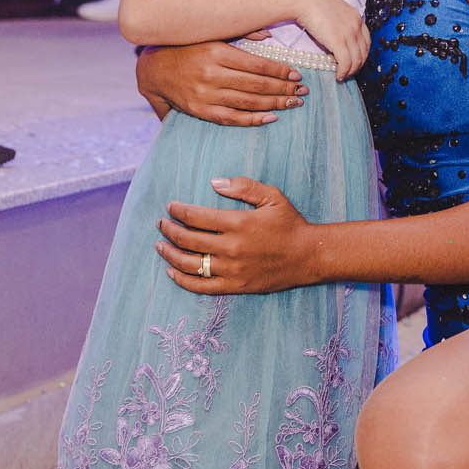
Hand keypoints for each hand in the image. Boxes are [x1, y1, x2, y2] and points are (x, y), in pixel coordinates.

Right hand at [136, 42, 307, 125]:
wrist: (154, 69)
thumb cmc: (188, 48)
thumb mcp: (212, 34)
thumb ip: (240, 33)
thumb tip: (268, 34)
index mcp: (217, 53)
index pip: (258, 65)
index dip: (281, 71)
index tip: (298, 74)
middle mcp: (212, 75)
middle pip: (257, 85)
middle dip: (284, 89)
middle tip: (303, 91)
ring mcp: (206, 95)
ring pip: (248, 102)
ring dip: (275, 104)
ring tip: (294, 103)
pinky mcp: (200, 111)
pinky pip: (232, 118)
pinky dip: (253, 120)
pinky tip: (271, 117)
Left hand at [156, 176, 315, 293]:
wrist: (308, 256)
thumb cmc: (290, 224)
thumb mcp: (273, 196)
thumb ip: (243, 187)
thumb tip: (214, 182)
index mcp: (238, 223)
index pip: (197, 216)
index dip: (179, 211)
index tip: (170, 207)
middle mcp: (231, 247)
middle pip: (188, 239)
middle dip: (169, 230)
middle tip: (161, 224)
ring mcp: (232, 269)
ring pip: (190, 264)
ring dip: (170, 254)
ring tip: (160, 246)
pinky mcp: (236, 286)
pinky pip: (202, 286)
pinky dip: (183, 280)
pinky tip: (171, 271)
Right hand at [294, 0, 369, 79]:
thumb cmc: (313, 4)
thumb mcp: (334, 12)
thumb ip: (341, 24)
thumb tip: (338, 39)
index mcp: (356, 17)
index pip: (367, 41)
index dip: (362, 54)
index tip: (355, 61)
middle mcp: (356, 25)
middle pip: (363, 52)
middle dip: (358, 65)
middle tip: (349, 72)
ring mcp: (349, 33)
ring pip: (356, 60)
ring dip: (350, 71)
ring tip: (343, 76)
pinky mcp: (338, 41)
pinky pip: (346, 63)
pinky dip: (343, 72)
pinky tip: (338, 75)